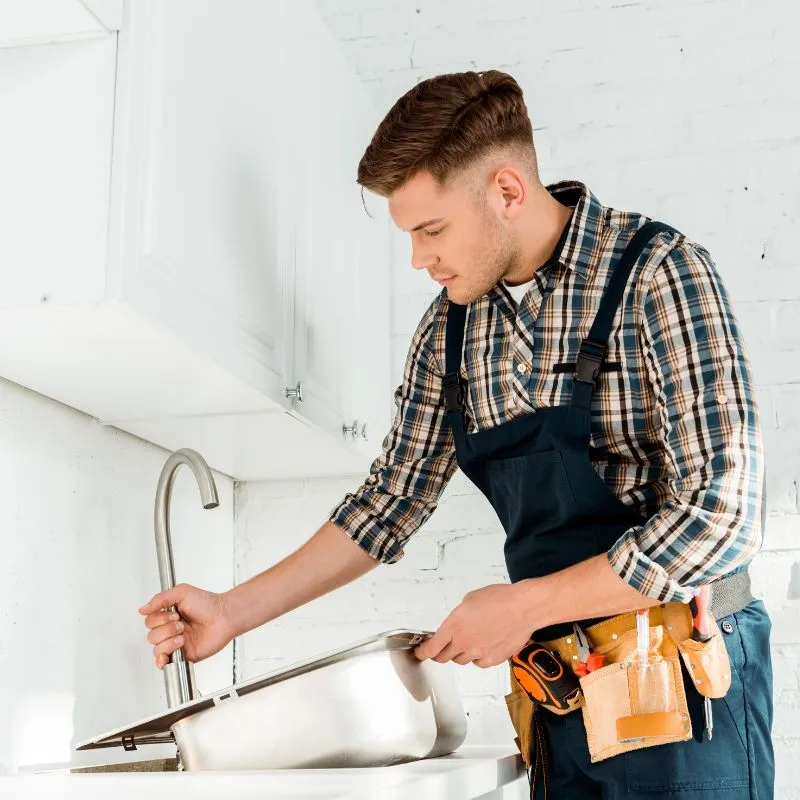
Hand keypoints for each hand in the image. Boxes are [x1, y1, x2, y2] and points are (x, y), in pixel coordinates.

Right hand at [139, 583, 236, 669]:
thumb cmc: (208, 604)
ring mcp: (176, 643)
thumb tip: (142, 609)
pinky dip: (163, 659)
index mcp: (169, 615)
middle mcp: (171, 630)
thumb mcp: (182, 592)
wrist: (224, 617)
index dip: (159, 619)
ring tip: (183, 636)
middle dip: (167, 629)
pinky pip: (164, 662)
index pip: (149, 622)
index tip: (174, 614)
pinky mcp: (182, 655)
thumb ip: (160, 598)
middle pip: (151, 636)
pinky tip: (171, 652)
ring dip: (169, 641)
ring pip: (156, 648)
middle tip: (182, 624)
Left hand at [414, 583, 534, 667]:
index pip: (431, 648)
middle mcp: (463, 642)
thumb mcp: (470, 600)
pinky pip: (479, 663)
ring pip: (461, 661)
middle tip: (443, 647)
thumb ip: (459, 616)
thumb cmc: (500, 599)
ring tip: (470, 641)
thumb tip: (458, 624)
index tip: (421, 652)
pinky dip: (478, 657)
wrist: (523, 608)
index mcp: (454, 625)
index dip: (423, 653)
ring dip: (460, 654)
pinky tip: (485, 645)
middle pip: (444, 657)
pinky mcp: (492, 660)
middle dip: (441, 653)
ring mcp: (478, 653)